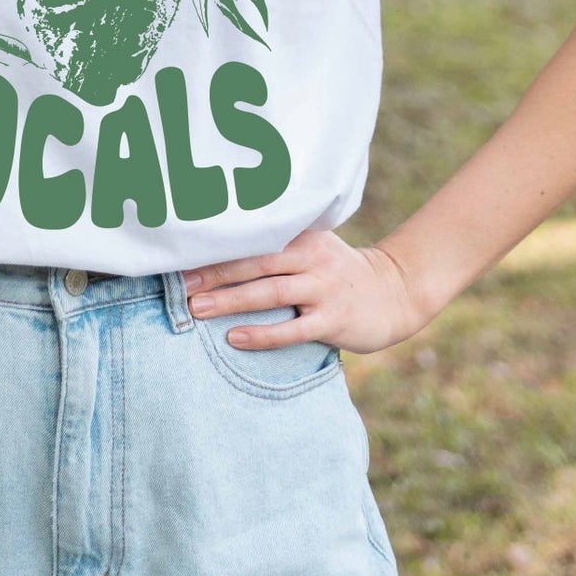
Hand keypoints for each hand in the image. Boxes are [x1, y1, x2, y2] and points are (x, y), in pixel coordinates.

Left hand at [183, 228, 431, 356]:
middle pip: (255, 262)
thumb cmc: (338, 272)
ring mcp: (324, 289)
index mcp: (302, 236)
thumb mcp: (311, 249)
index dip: (216, 247)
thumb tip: (215, 255)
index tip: (181, 255)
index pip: (253, 239)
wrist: (395, 293)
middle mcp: (312, 258)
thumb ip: (274, 248)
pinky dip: (263, 334)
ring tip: (197, 308)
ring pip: (271, 292)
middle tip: (180, 284)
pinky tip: (235, 338)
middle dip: (215, 272)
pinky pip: (293, 329)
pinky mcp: (334, 320)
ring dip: (232, 299)